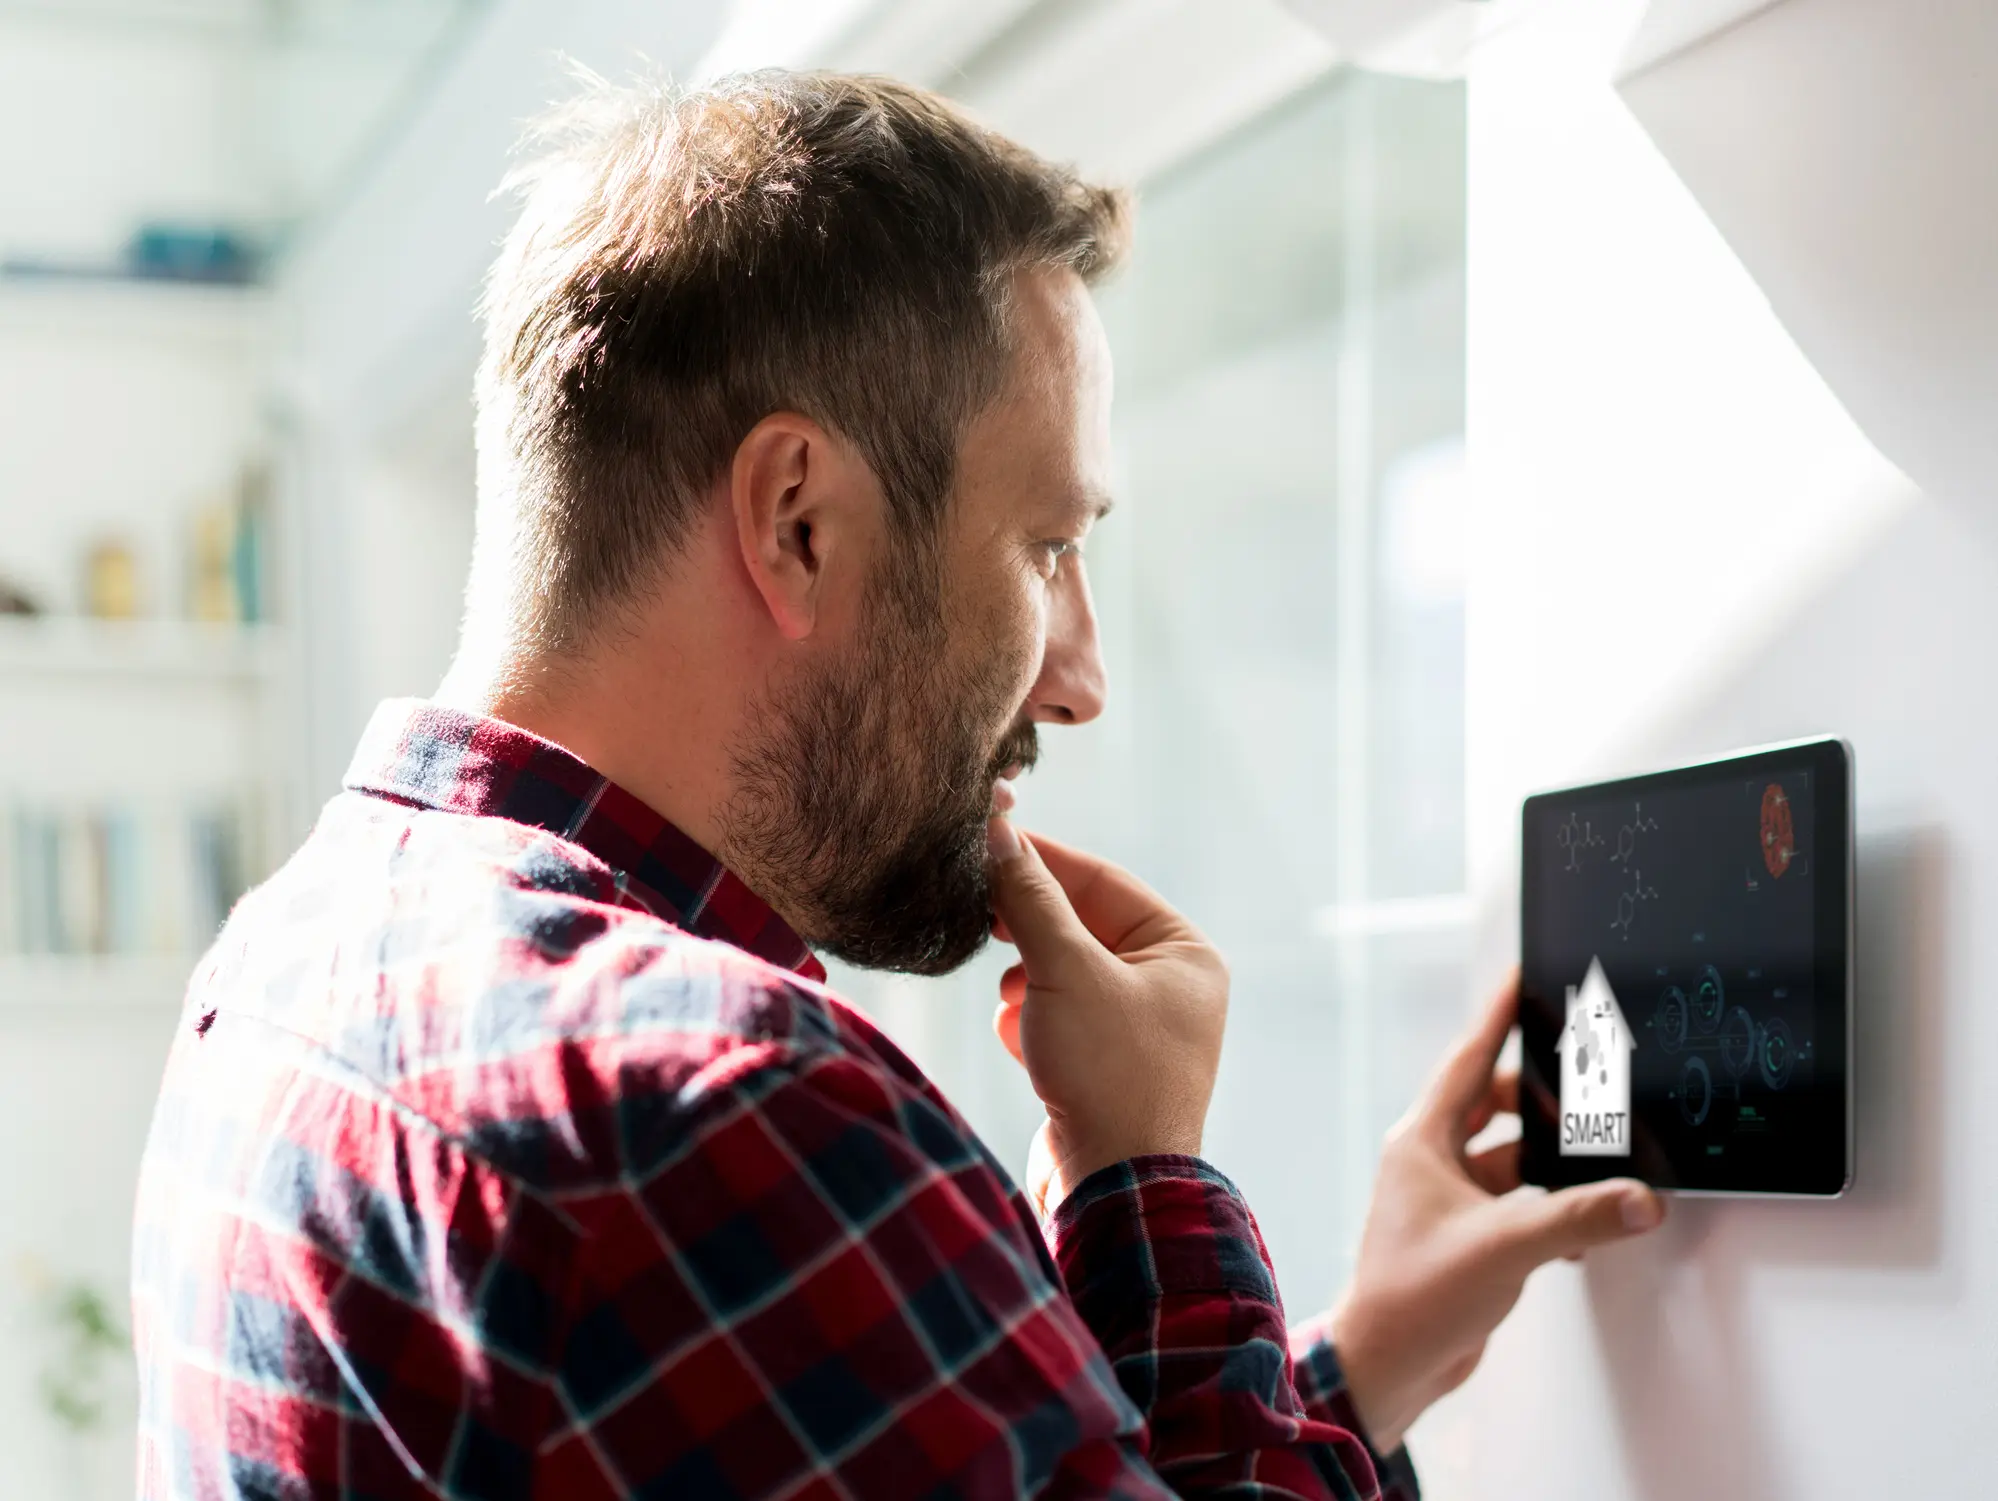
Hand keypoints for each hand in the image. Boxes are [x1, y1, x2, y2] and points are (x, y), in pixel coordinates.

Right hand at [986, 820, 1227, 1215]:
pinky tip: (1019, 1038)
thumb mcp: (1064, 972)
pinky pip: (1060, 1017)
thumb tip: (999, 833)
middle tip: (978, 910)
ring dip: (1027, 979)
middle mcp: (1171, 987)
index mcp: (1184, 954)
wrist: (1112, 1189)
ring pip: (1064, 972)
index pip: (1103, 881)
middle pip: (1083, 925)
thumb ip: (1029, 900)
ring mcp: (1140, 1029)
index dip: (1041, 858)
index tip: (987, 838)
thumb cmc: (1108, 1073)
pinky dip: (1031, 1019)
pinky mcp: (1106, 1065)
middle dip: (1030, 928)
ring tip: (1014, 999)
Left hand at [1329, 969, 1665, 1452]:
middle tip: (1590, 1098)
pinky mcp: (1468, 1233)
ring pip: (1512, 1154)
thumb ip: (1578, 1218)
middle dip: (1545, 1101)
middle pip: (1497, 1103)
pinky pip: (1518, 1199)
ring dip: (1553, 1163)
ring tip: (1600, 1166)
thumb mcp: (1507, 1246)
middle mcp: (1432, 1160)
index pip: (1468, 1060)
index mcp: (1422, 1141)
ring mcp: (1449, 1197)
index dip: (1497, 1018)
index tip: (1521, 978)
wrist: (1390, 1364)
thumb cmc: (1414, 1298)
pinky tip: (1584, 1229)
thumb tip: (1638, 1198)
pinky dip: (1550, 1204)